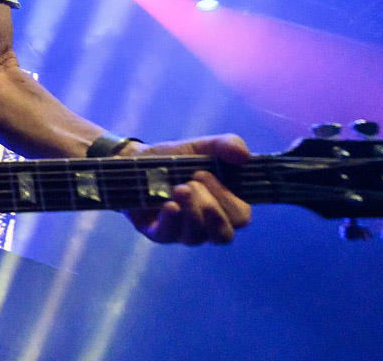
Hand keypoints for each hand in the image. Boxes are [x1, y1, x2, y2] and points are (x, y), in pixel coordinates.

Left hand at [123, 134, 251, 244]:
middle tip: (192, 181)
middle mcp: (206, 223)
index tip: (207, 174)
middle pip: (223, 234)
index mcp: (223, 205)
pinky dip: (170, 220)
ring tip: (178, 188)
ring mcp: (182, 231)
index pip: (240, 218)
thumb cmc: (177, 158)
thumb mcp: (202, 146)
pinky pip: (168, 236)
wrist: (137, 159)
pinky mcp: (158, 232)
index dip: (229, 201)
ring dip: (190, 211)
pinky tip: (167, 204)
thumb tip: (244, 155)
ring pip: (196, 237)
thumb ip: (226, 145)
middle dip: (210, 208)